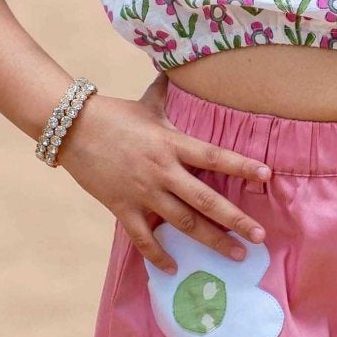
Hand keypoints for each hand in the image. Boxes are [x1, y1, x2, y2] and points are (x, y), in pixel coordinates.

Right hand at [55, 83, 270, 271]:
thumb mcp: (146, 103)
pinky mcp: (122, 208)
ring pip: (183, 223)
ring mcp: (143, 193)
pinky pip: (144, 238)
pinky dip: (159, 256)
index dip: (242, 166)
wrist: (70, 127)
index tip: (266, 176)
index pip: (215, 156)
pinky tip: (174, 268)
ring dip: (211, 241)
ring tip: (235, 255)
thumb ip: (166, 93)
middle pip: (206, 200)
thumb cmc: (112, 113)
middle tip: (260, 237)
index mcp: (171, 144)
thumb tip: (175, 68)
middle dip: (236, 220)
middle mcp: (162, 171)